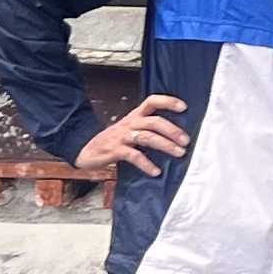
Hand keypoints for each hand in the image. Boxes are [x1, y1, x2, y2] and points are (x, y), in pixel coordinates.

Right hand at [77, 94, 193, 177]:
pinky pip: (134, 156)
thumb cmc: (114, 140)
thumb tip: (177, 135)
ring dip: (166, 145)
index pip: (152, 101)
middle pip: (154, 121)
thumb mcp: (130, 129)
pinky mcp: (115, 150)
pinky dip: (147, 164)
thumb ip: (148, 128)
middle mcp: (130, 123)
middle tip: (186, 141)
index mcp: (135, 116)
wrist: (86, 150)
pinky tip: (156, 172)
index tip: (184, 107)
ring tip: (179, 153)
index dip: (168, 102)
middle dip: (172, 130)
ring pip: (147, 137)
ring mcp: (122, 136)